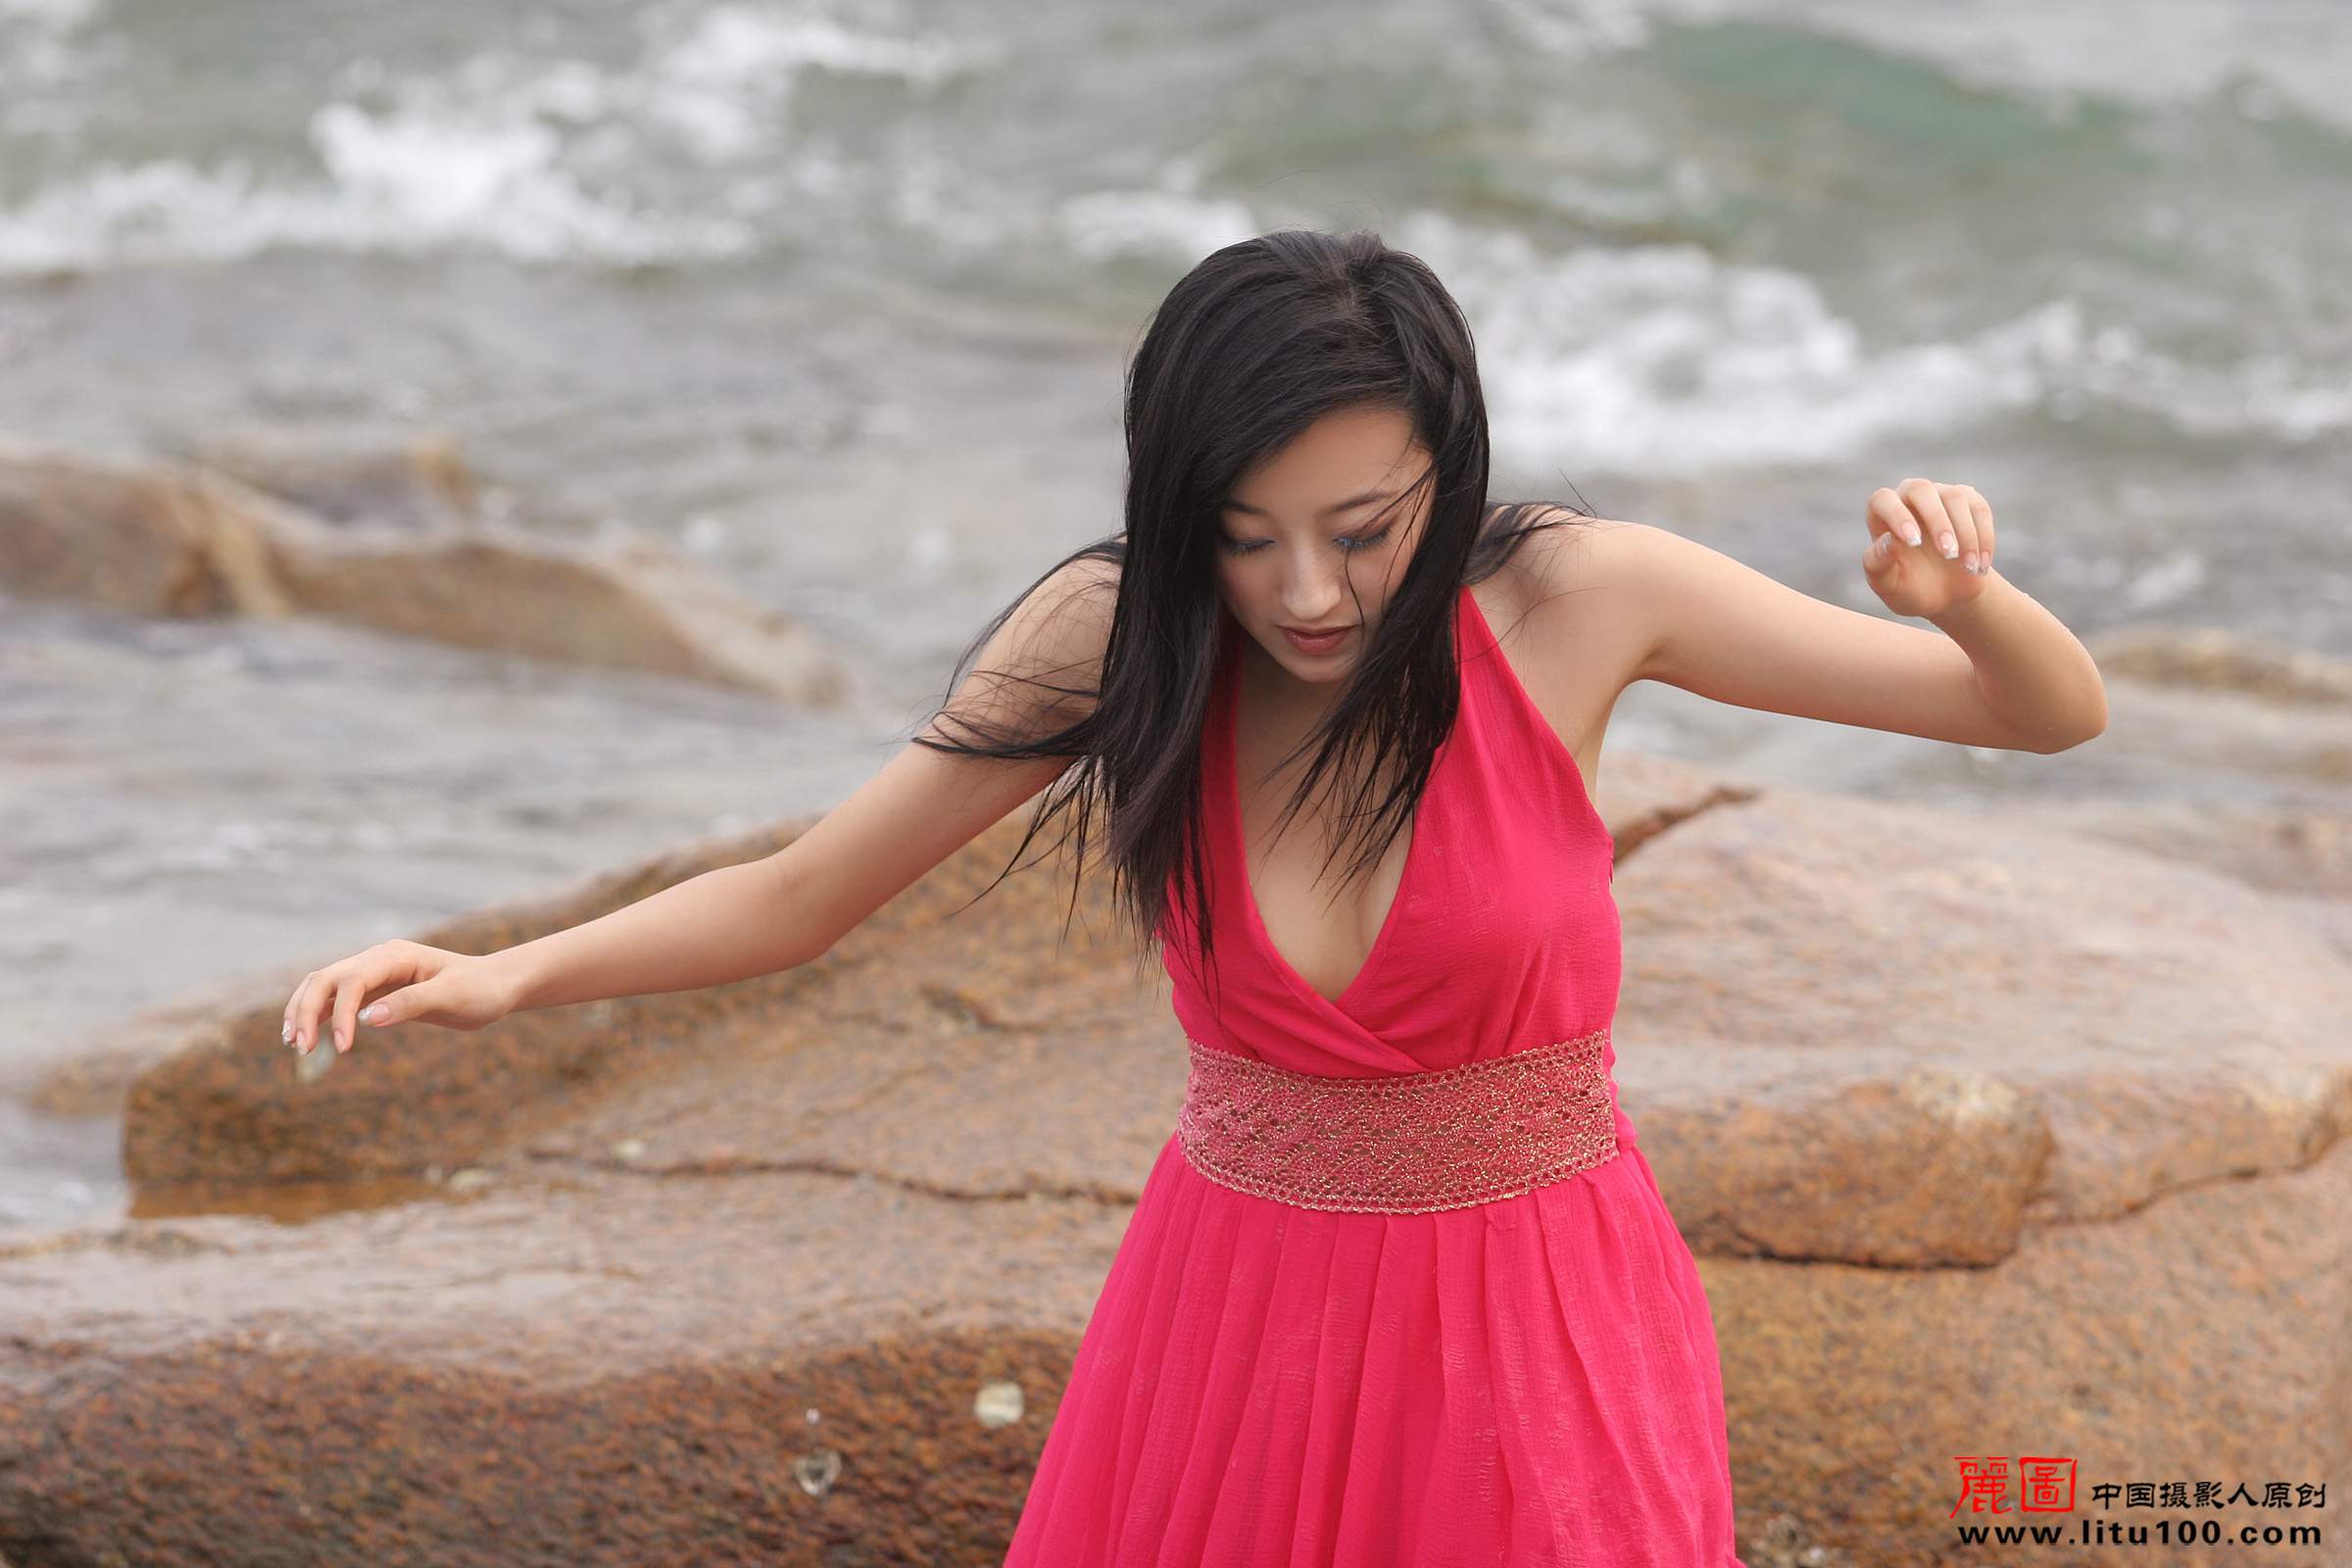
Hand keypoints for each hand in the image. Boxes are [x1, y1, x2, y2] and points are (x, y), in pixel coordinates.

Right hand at [282, 940, 517, 1055]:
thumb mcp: (451, 997)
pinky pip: (338, 1000)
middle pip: (325, 979)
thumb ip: (410, 1004)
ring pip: (324, 987)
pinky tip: (308, 1037)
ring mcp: (374, 974)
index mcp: (395, 956)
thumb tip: (367, 1018)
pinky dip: (320, 1016)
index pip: (353, 980)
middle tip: (299, 1048)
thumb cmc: (479, 990)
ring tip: (294, 1044)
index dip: (342, 1013)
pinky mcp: (376, 991)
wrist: (496, 986)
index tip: (344, 1047)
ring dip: (305, 1012)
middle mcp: (378, 960)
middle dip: (306, 1010)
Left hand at [1861, 478, 1995, 619]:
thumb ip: (1879, 564)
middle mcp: (1909, 499)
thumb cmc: (1909, 589)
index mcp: (1881, 516)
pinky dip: (1984, 538)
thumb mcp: (1888, 585)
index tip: (1913, 542)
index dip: (1897, 516)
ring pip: (1955, 496)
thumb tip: (1889, 540)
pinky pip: (1980, 509)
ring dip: (1965, 533)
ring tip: (1968, 567)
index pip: (1882, 500)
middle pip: (1921, 490)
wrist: (1946, 596)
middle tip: (1948, 554)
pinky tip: (1981, 566)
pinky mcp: (1970, 503)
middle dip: (1937, 521)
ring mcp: (1940, 496)